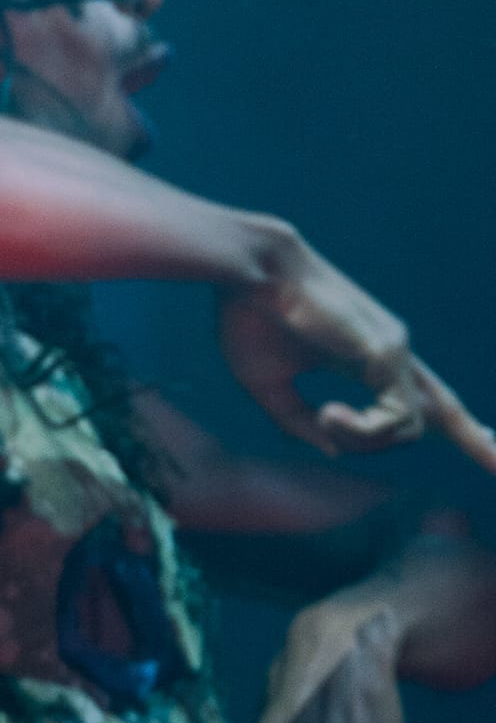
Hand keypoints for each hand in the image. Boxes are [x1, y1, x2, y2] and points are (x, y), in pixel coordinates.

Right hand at [219, 235, 495, 475]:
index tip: (482, 444)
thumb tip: (334, 451)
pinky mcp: (385, 350)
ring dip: (363, 442)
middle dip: (477, 443)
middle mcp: (390, 353)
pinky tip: (328, 415)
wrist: (250, 272)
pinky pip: (394, 418)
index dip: (449, 424)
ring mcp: (393, 349)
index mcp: (366, 359)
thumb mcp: (269, 386)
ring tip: (322, 419)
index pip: (419, 397)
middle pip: (443, 407)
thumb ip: (298, 422)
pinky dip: (361, 430)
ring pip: (407, 429)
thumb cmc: (249, 319)